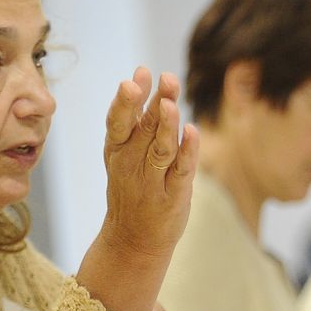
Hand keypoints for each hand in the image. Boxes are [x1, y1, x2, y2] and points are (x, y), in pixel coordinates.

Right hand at [77, 69, 198, 310]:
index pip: (119, 120)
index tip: (138, 75)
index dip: (127, 99)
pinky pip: (181, 171)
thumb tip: (141, 70)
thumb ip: (134, 112)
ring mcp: (152, 180)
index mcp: (117, 149)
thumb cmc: (130, 185)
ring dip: (168, 126)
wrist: (133, 239)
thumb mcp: (123, 150)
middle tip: (167, 78)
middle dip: (155, 102)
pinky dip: (188, 152)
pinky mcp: (173, 195)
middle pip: (145, 128)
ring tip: (171, 104)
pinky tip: (193, 132)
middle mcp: (132, 163)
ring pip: (161, 149)